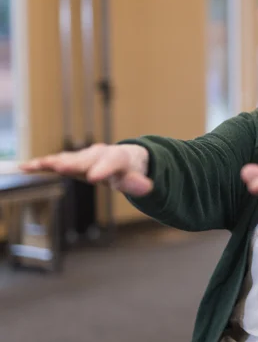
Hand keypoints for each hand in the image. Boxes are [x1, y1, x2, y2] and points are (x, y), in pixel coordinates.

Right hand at [19, 143, 153, 196]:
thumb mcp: (137, 179)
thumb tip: (148, 187)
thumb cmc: (130, 171)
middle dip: (74, 164)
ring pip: (68, 158)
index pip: (112, 162)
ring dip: (53, 162)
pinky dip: (42, 164)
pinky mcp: (72, 160)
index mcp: (118, 157)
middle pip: (86, 159)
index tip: (94, 177)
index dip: (103, 169)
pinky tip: (25, 167)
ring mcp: (84, 156)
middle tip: (61, 168)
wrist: (125, 158)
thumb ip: (139, 183)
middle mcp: (99, 153)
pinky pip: (56, 161)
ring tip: (38, 166)